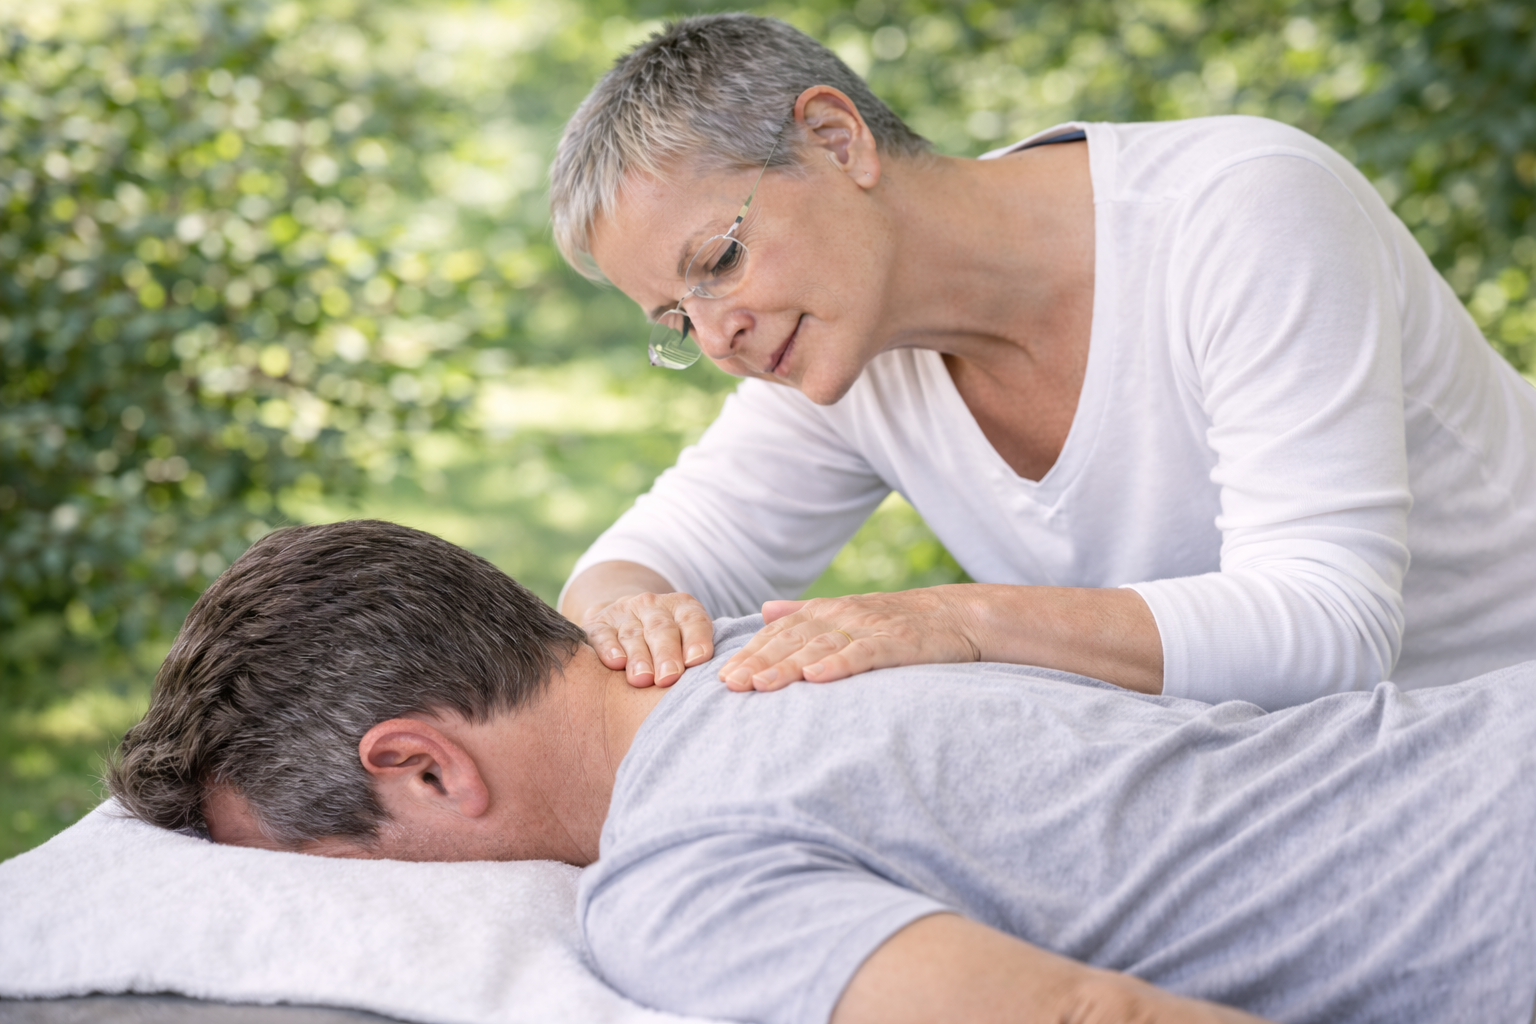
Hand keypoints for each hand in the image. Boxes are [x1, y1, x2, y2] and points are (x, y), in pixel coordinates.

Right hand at [581, 591, 714, 687]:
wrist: (621, 619)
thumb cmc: (666, 643)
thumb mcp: (685, 639)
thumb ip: (698, 656)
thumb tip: (718, 683)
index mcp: (682, 607)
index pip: (693, 620)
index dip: (696, 639)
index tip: (697, 661)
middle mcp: (653, 606)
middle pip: (661, 629)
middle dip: (666, 654)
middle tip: (669, 677)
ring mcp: (624, 613)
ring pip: (632, 634)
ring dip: (638, 657)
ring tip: (642, 679)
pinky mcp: (598, 624)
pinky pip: (603, 634)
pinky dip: (608, 648)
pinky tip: (615, 662)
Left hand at [719, 588, 980, 691]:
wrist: (958, 615)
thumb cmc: (899, 621)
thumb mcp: (847, 612)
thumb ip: (804, 612)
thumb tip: (764, 611)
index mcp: (827, 611)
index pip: (780, 632)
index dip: (751, 652)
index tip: (723, 675)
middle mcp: (842, 616)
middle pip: (792, 640)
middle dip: (758, 662)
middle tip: (729, 685)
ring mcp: (868, 628)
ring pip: (820, 647)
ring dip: (787, 665)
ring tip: (760, 684)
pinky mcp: (896, 643)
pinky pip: (862, 653)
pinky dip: (838, 664)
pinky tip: (817, 678)